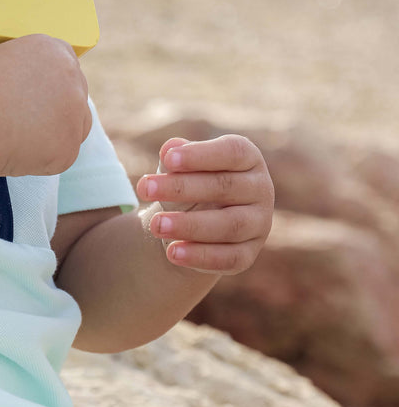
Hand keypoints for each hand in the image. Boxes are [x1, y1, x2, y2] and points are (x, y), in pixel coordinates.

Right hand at [0, 33, 92, 178]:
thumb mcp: (2, 63)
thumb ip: (28, 72)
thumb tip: (34, 92)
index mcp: (54, 50)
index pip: (67, 68)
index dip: (52, 86)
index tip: (38, 99)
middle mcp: (72, 77)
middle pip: (75, 98)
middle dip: (57, 112)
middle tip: (26, 123)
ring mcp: (75, 113)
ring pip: (74, 128)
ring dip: (54, 135)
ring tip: (17, 137)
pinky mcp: (69, 148)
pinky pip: (60, 156)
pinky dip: (41, 160)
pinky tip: (15, 152)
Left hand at [136, 134, 274, 274]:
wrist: (196, 222)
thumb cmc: (190, 183)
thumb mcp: (180, 167)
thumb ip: (175, 156)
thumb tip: (169, 148)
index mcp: (248, 158)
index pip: (232, 152)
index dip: (201, 155)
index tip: (168, 160)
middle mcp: (261, 189)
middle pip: (225, 187)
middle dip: (182, 188)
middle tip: (145, 189)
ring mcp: (259, 224)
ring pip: (229, 225)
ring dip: (190, 225)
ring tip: (156, 225)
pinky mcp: (249, 254)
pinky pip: (228, 258)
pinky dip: (200, 256)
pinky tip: (172, 252)